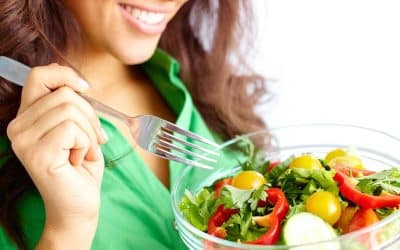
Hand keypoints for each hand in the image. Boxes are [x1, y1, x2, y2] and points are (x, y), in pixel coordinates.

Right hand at [6, 64, 107, 247]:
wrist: (79, 204)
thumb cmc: (81, 166)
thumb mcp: (79, 128)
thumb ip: (72, 105)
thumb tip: (79, 83)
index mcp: (26, 117)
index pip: (38, 76)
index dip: (65, 74)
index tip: (86, 88)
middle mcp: (18, 127)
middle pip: (64, 94)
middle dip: (90, 115)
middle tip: (95, 140)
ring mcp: (23, 141)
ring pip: (70, 109)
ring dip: (90, 132)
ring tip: (85, 152)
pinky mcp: (36, 153)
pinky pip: (71, 129)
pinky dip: (86, 143)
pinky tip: (79, 160)